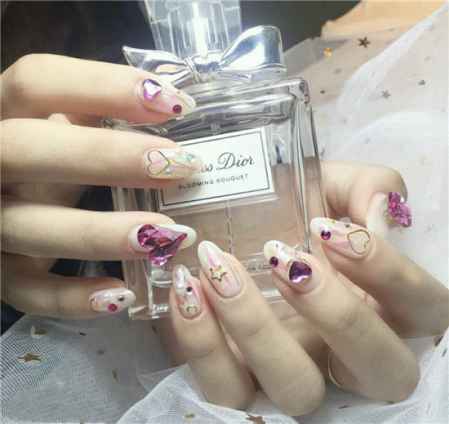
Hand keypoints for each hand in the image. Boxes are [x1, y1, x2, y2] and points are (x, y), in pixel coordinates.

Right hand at [1, 54, 199, 317]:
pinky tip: (123, 295)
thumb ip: (97, 113)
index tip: (175, 103)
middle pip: (27, 147)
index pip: (37, 81)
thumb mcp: (62, 129)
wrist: (2, 204)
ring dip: (103, 233)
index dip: (105, 87)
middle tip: (179, 165)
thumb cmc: (47, 159)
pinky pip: (29, 291)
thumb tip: (173, 106)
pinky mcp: (2, 274)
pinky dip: (74, 298)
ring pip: (31, 227)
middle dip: (106, 156)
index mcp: (3, 113)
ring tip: (173, 235)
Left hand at [167, 161, 448, 414]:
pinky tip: (188, 288)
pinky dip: (202, 342)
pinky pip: (225, 389)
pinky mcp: (239, 380)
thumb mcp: (328, 188)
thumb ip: (365, 185)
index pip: (425, 307)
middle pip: (381, 369)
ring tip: (218, 269)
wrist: (229, 229)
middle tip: (282, 256)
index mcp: (383, 305)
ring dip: (256, 329)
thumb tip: (379, 210)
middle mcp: (348, 351)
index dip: (388, 271)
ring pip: (297, 388)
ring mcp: (294, 372)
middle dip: (337, 313)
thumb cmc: (289, 212)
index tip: (326, 228)